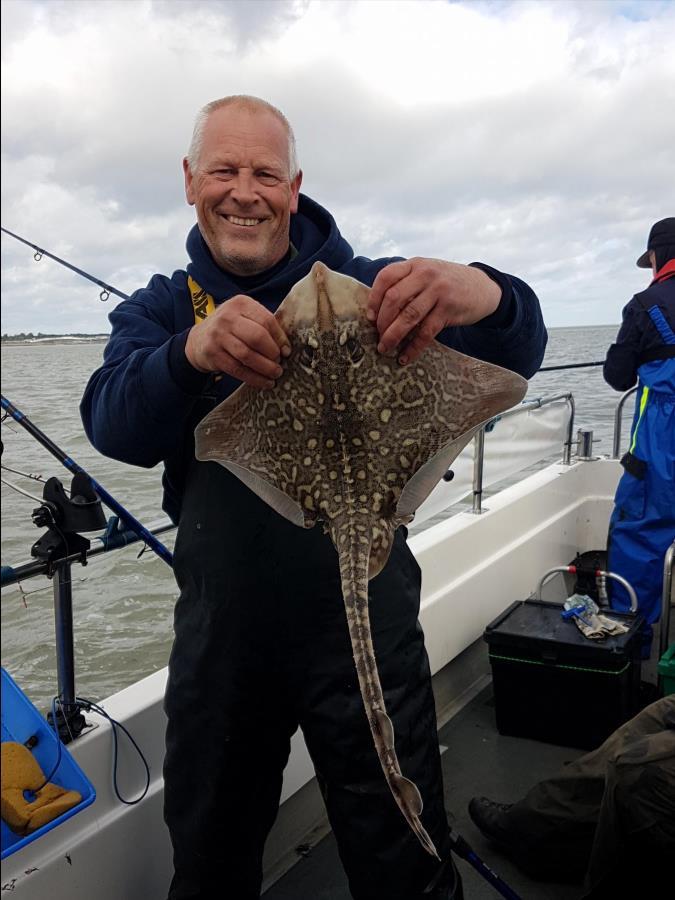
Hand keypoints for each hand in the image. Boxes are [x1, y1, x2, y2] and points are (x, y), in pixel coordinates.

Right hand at [185, 294, 290, 387]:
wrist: (198, 340)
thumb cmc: (230, 328)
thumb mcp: (244, 317)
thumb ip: (263, 326)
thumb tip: (286, 348)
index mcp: (240, 303)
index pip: (267, 320)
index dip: (280, 338)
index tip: (287, 351)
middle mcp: (227, 317)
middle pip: (257, 337)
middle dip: (272, 353)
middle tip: (279, 363)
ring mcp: (218, 336)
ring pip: (248, 355)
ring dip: (265, 368)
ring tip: (275, 373)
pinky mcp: (213, 354)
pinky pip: (238, 369)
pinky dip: (254, 378)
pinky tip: (264, 383)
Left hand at [366, 258, 501, 363]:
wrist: (483, 287)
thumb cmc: (448, 283)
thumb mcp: (427, 273)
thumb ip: (406, 283)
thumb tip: (376, 310)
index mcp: (415, 264)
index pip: (386, 277)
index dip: (374, 298)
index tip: (369, 317)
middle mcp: (426, 275)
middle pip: (394, 298)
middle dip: (382, 321)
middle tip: (377, 336)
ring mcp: (439, 292)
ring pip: (408, 316)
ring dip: (393, 336)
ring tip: (385, 349)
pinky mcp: (449, 310)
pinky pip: (426, 332)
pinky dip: (413, 347)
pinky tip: (405, 357)